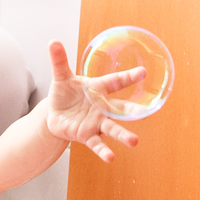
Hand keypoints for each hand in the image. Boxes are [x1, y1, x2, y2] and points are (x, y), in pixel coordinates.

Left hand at [45, 40, 142, 161]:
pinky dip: (103, 151)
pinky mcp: (87, 135)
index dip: (129, 77)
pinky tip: (110, 158)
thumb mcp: (61, 77)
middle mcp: (102, 107)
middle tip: (147, 112)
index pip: (116, 82)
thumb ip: (59, 61)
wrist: (55, 114)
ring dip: (123, 135)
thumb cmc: (64, 93)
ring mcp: (96, 122)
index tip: (143, 72)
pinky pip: (97, 144)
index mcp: (99, 89)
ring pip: (112, 129)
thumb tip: (53, 41)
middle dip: (133, 111)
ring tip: (133, 141)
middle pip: (121, 109)